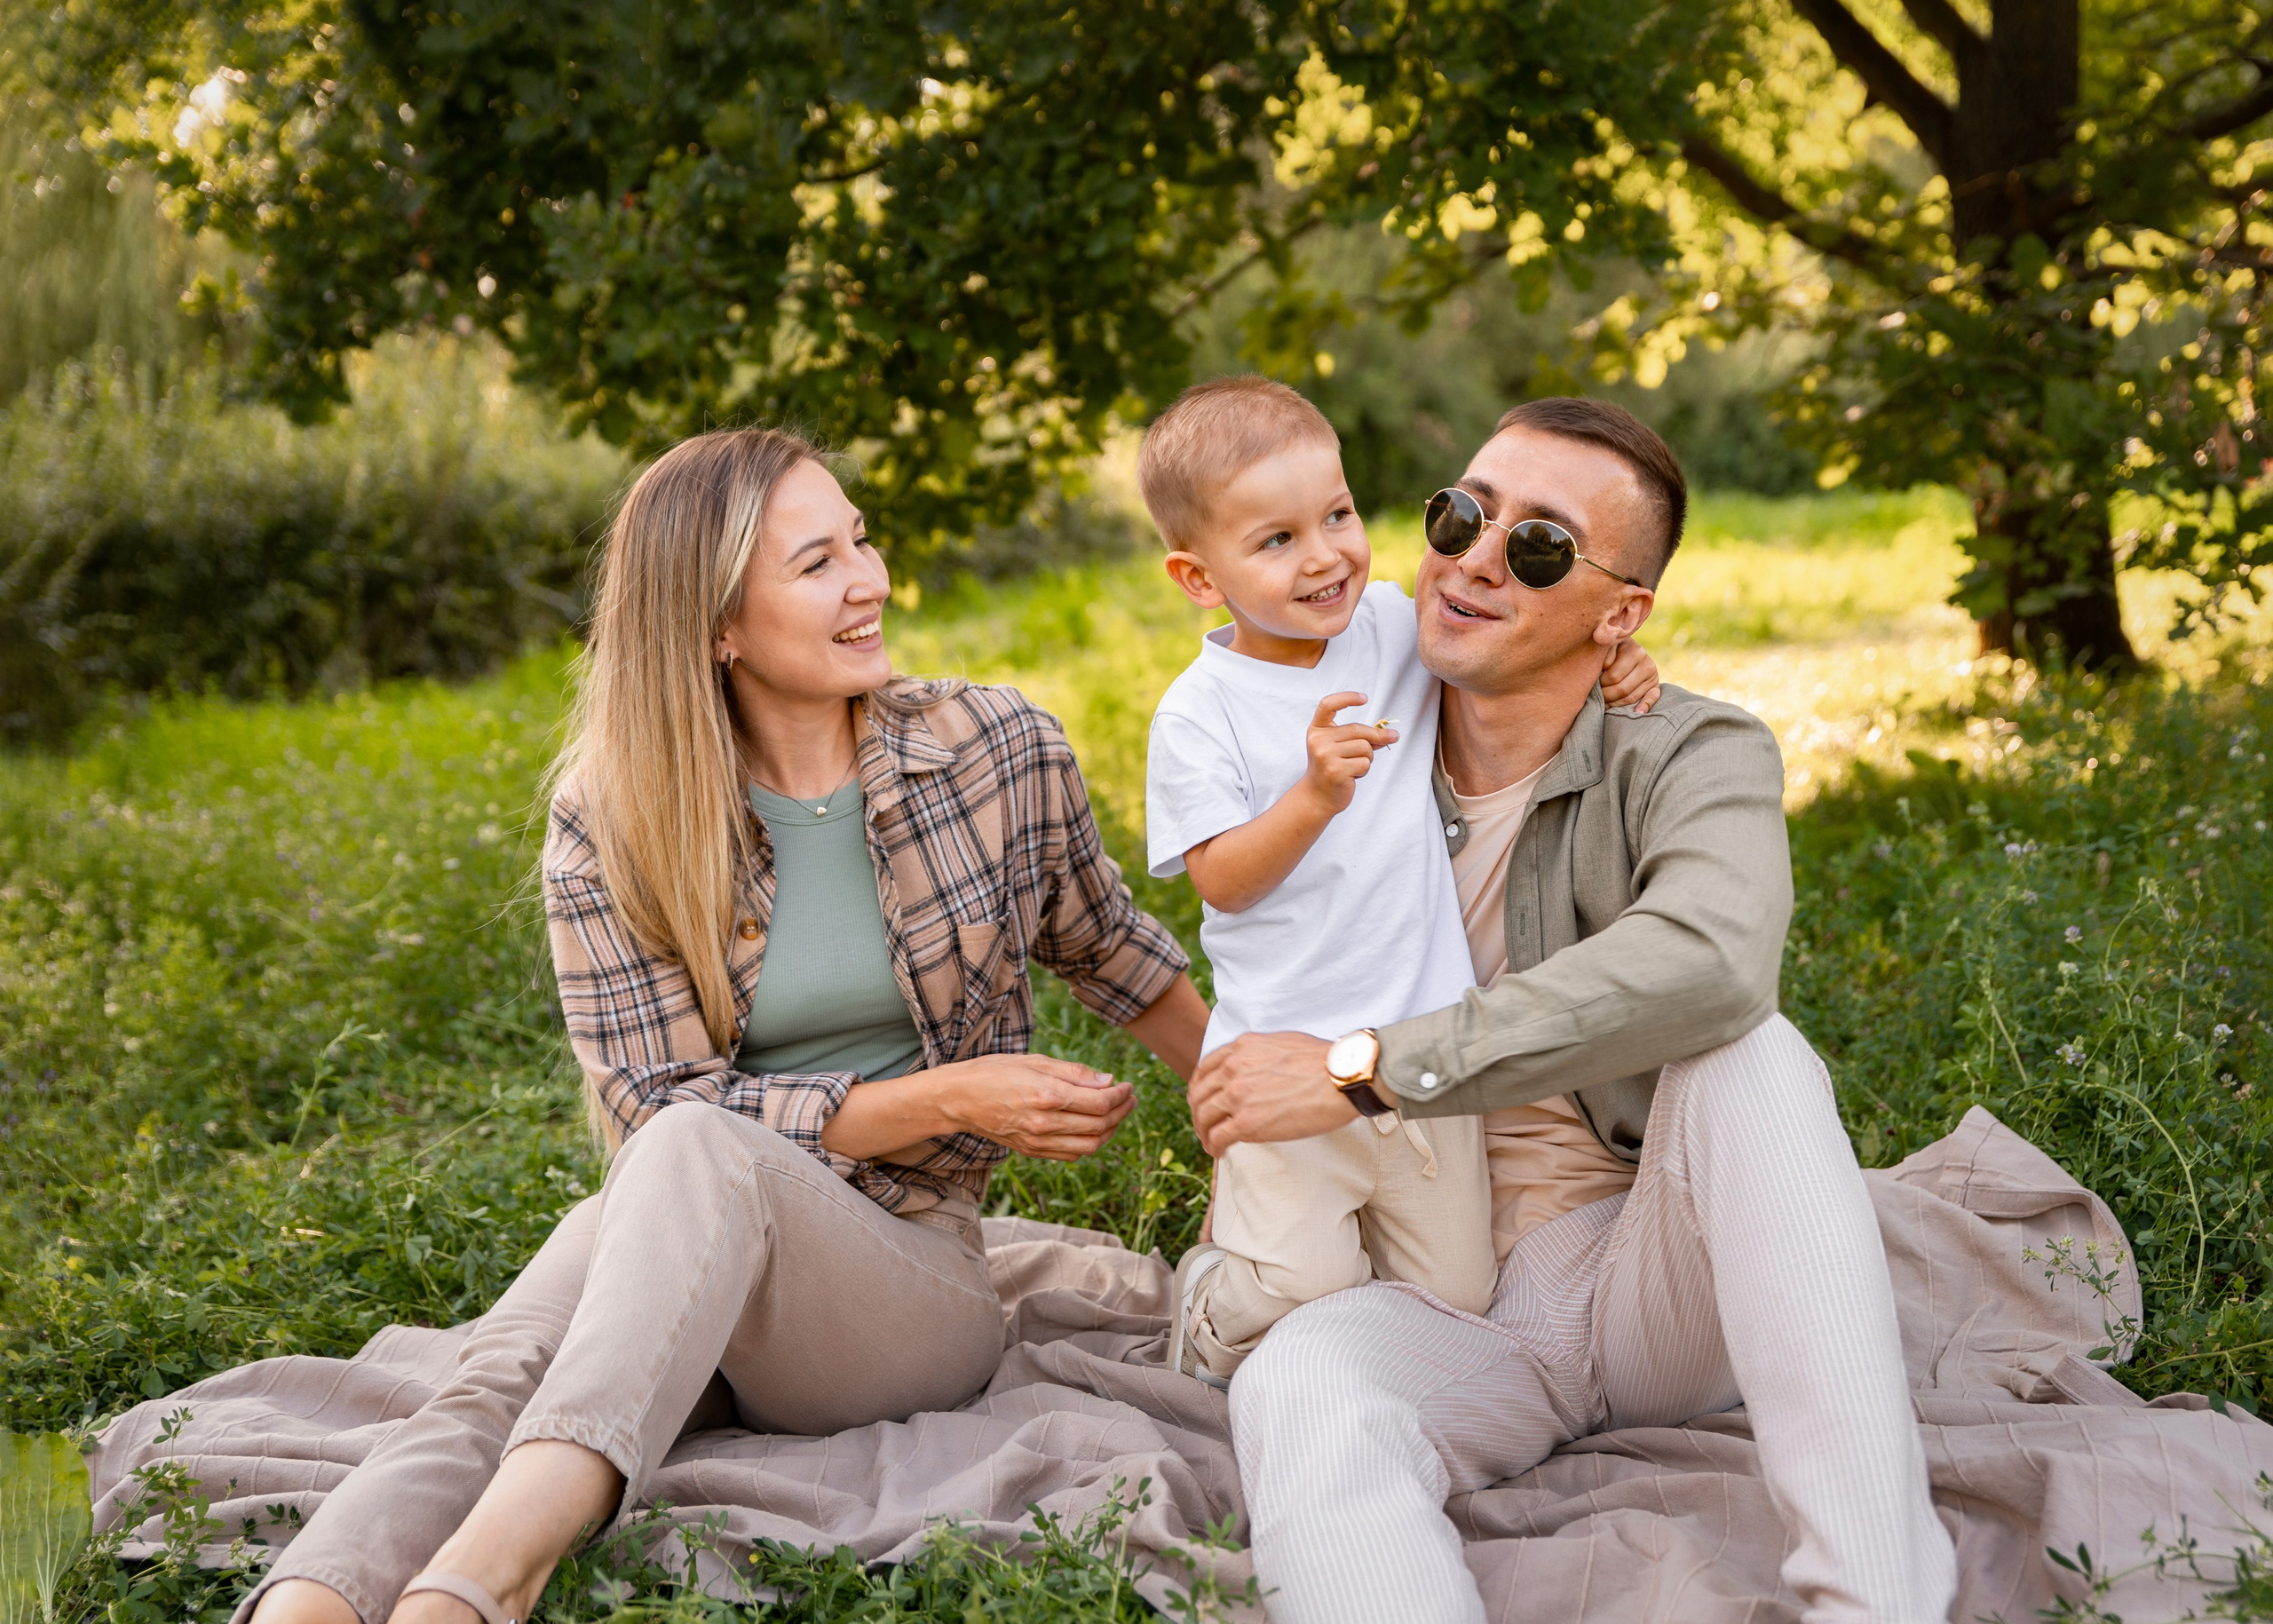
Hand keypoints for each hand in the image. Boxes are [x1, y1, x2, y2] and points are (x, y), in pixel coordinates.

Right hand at [934, 1054, 1133, 1160]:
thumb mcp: (1035, 1061)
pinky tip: (1094, 1128)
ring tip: (1118, 1114)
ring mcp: (1038, 1142)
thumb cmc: (995, 1072)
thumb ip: (1074, 1072)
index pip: (1101, 1103)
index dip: (1121, 1095)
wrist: (959, 1099)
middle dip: (1122, 1112)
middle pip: (1100, 1126)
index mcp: (1047, 1096)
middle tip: (1130, 1098)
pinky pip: (1072, 1155)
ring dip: (1111, 1131)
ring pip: (1090, 1145)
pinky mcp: (1032, 1152)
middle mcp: (1045, 1123)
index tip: (1128, 1085)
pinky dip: (1090, 1143)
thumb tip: (1109, 1080)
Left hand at [1187, 1031, 1353, 1156]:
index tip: (1205, 1100)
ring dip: (1204, 1133)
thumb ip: (1260, 1055)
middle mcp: (1233, 1068)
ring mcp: (1237, 1095)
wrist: (1341, 1078)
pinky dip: (1213, 1147)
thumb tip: (1259, 1069)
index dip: (1201, 1088)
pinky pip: (1217, 1137)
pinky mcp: (1246, 1122)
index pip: (1206, 1068)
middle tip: (1205, 1126)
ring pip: (1203, 1117)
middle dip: (1199, 1112)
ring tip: (1211, 1144)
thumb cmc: (1325, 1061)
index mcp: (1242, 1048)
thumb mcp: (1282, 1043)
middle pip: (1199, 1094)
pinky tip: (1220, 1153)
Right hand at [1302, 691, 1397, 814]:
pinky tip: (1352, 776)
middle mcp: (1318, 741)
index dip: (1346, 698)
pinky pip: (1364, 764)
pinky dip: (1364, 770)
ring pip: (1364, 748)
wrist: (1318, 795)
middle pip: (1358, 730)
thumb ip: (1360, 737)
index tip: (1364, 699)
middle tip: (1393, 737)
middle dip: (1377, 736)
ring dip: (1367, 758)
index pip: (1328, 705)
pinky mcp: (1335, 771)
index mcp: (1317, 730)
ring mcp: (1325, 756)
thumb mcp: (1341, 747)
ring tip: (1354, 766)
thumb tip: (1391, 734)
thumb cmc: (1332, 768)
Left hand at [1600, 637, 1660, 713]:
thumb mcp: (1605, 649)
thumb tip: (1600, 672)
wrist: (1623, 649)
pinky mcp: (1655, 686)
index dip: (1599, 682)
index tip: (1591, 682)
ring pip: (1631, 697)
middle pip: (1623, 689)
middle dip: (1605, 695)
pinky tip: (1637, 712)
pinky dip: (1645, 706)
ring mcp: (1652, 675)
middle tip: (1594, 695)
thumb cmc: (1609, 651)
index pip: (1613, 676)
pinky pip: (1652, 698)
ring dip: (1614, 703)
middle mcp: (1647, 663)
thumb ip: (1601, 657)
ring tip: (1602, 703)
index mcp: (1634, 651)